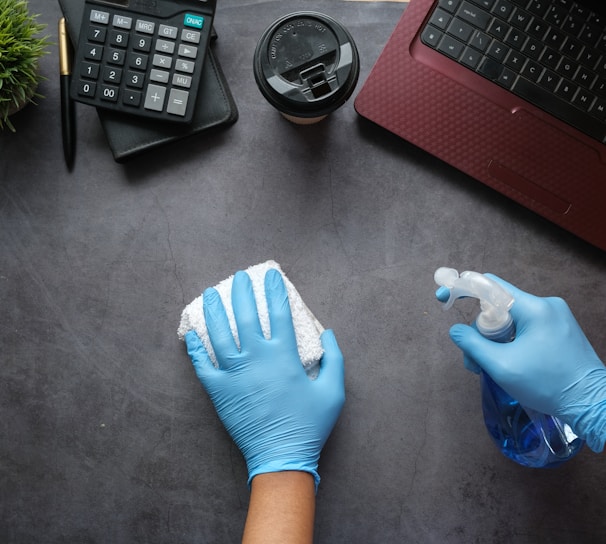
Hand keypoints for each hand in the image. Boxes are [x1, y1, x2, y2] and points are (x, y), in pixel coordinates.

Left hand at [184, 268, 344, 487]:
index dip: (275, 290)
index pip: (280, 313)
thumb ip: (334, 359)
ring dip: (214, 311)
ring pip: (220, 334)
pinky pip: (202, 365)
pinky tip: (191, 333)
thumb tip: (328, 333)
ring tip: (210, 293)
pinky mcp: (219, 391)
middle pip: (246, 316)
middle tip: (239, 277)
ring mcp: (234, 374)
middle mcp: (257, 359)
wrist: (281, 457)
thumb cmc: (309, 425)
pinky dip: (195, 348)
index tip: (271, 275)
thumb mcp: (333, 392)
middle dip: (242, 292)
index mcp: (284, 356)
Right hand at [438, 274, 605, 451]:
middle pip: (498, 307)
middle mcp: (546, 305)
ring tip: (490, 368)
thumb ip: (472, 345)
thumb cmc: (548, 385)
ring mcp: (555, 317)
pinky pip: (525, 328)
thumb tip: (455, 331)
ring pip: (510, 320)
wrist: (593, 403)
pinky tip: (507, 363)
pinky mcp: (560, 330)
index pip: (490, 285)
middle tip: (473, 361)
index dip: (461, 288)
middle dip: (479, 331)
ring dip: (494, 340)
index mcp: (534, 308)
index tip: (442, 297)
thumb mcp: (502, 366)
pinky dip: (510, 342)